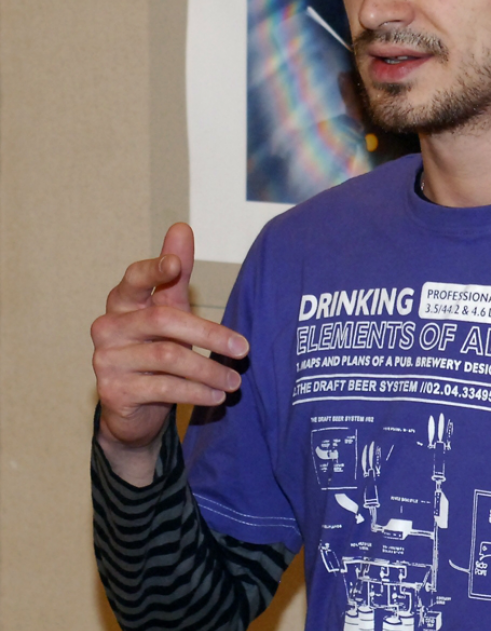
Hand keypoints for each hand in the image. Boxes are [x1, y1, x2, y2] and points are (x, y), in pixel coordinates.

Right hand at [91, 223, 248, 483]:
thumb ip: (176, 273)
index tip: (175, 264)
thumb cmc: (156, 344)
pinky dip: (196, 391)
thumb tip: (181, 226)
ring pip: (168, 357)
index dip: (154, 270)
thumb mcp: (169, 307)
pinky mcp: (113, 391)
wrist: (133, 404)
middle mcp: (107, 327)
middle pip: (163, 320)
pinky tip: (217, 394)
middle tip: (244, 348)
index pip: (134, 278)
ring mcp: (106, 360)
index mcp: (122, 301)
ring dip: (209, 369)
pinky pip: (163, 387)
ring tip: (236, 379)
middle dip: (209, 334)